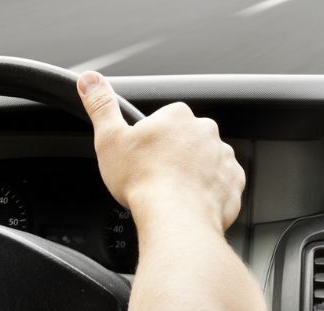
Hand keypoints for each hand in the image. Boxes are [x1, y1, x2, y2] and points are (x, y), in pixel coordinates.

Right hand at [77, 71, 243, 230]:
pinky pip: (221, 184)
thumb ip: (101, 106)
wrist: (176, 217)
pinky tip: (192, 202)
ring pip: (206, 161)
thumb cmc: (143, 180)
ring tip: (174, 192)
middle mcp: (206, 132)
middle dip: (174, 155)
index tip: (143, 156)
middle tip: (157, 176)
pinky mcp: (234, 182)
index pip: (165, 119)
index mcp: (178, 116)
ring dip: (193, 173)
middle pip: (187, 140)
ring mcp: (224, 157)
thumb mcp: (110, 139)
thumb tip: (89, 80)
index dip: (152, 139)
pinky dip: (209, 192)